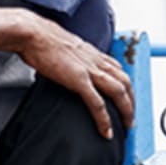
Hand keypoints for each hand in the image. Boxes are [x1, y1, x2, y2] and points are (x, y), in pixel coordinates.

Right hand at [19, 16, 134, 138]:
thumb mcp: (64, 47)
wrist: (33, 34)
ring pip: (118, 92)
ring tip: (127, 126)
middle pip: (125, 82)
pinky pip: (97, 103)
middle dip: (132, 102)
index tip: (126, 97)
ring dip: (126, 111)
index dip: (125, 85)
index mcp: (92, 53)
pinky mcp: (78, 80)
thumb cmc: (42, 39)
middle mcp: (96, 61)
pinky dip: (104, 119)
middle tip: (131, 118)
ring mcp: (89, 70)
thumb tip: (67, 65)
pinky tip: (106, 131)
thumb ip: (72, 57)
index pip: (118, 70)